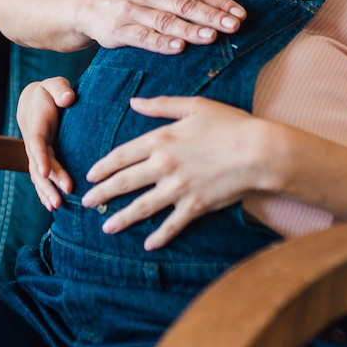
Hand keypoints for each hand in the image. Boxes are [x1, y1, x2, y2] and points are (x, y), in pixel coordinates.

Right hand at [16, 76, 76, 210]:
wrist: (35, 100)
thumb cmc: (49, 92)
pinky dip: (45, 193)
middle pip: (38, 165)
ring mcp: (37, 153)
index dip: (41, 157)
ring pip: (39, 176)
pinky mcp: (42, 159)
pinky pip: (42, 178)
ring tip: (57, 207)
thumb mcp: (54, 84)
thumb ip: (60, 89)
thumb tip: (68, 99)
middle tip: (61, 198)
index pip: (37, 142)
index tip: (46, 172)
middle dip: (49, 182)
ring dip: (46, 192)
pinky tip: (52, 208)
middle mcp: (34, 142)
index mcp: (36, 124)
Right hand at [78, 0, 246, 54]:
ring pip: (166, 21)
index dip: (220, 2)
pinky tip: (178, 48)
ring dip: (190, 29)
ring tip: (210, 37)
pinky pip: (144, 37)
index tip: (240, 14)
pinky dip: (162, 43)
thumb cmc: (133, 0)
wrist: (91, 8)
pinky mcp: (120, 30)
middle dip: (212, 15)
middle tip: (233, 26)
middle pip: (185, 5)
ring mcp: (134, 11)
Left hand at [83, 96, 272, 249]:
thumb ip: (161, 105)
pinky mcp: (195, 205)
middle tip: (86, 202)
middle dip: (103, 194)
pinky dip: (159, 236)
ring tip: (106, 227)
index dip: (104, 166)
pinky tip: (148, 244)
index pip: (123, 155)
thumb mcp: (195, 106)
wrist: (259, 151)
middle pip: (125, 183)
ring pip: (142, 207)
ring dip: (122, 218)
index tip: (91, 175)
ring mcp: (178, 188)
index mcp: (161, 138)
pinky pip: (172, 225)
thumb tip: (134, 102)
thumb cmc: (230, 124)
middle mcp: (164, 165)